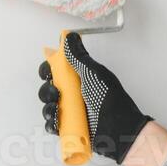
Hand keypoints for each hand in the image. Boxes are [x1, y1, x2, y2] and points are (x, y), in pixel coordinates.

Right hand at [37, 32, 152, 163]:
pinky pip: (52, 126)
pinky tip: (57, 121)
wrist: (120, 127)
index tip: (49, 72)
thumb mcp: (94, 73)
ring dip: (48, 107)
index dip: (48, 69)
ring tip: (58, 108)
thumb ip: (78, 56)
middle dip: (47, 90)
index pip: (54, 70)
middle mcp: (72, 94)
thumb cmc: (111, 100)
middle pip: (47, 88)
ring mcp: (70, 112)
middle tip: (57, 93)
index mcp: (78, 78)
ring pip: (47, 107)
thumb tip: (69, 37)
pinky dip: (51, 124)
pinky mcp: (69, 128)